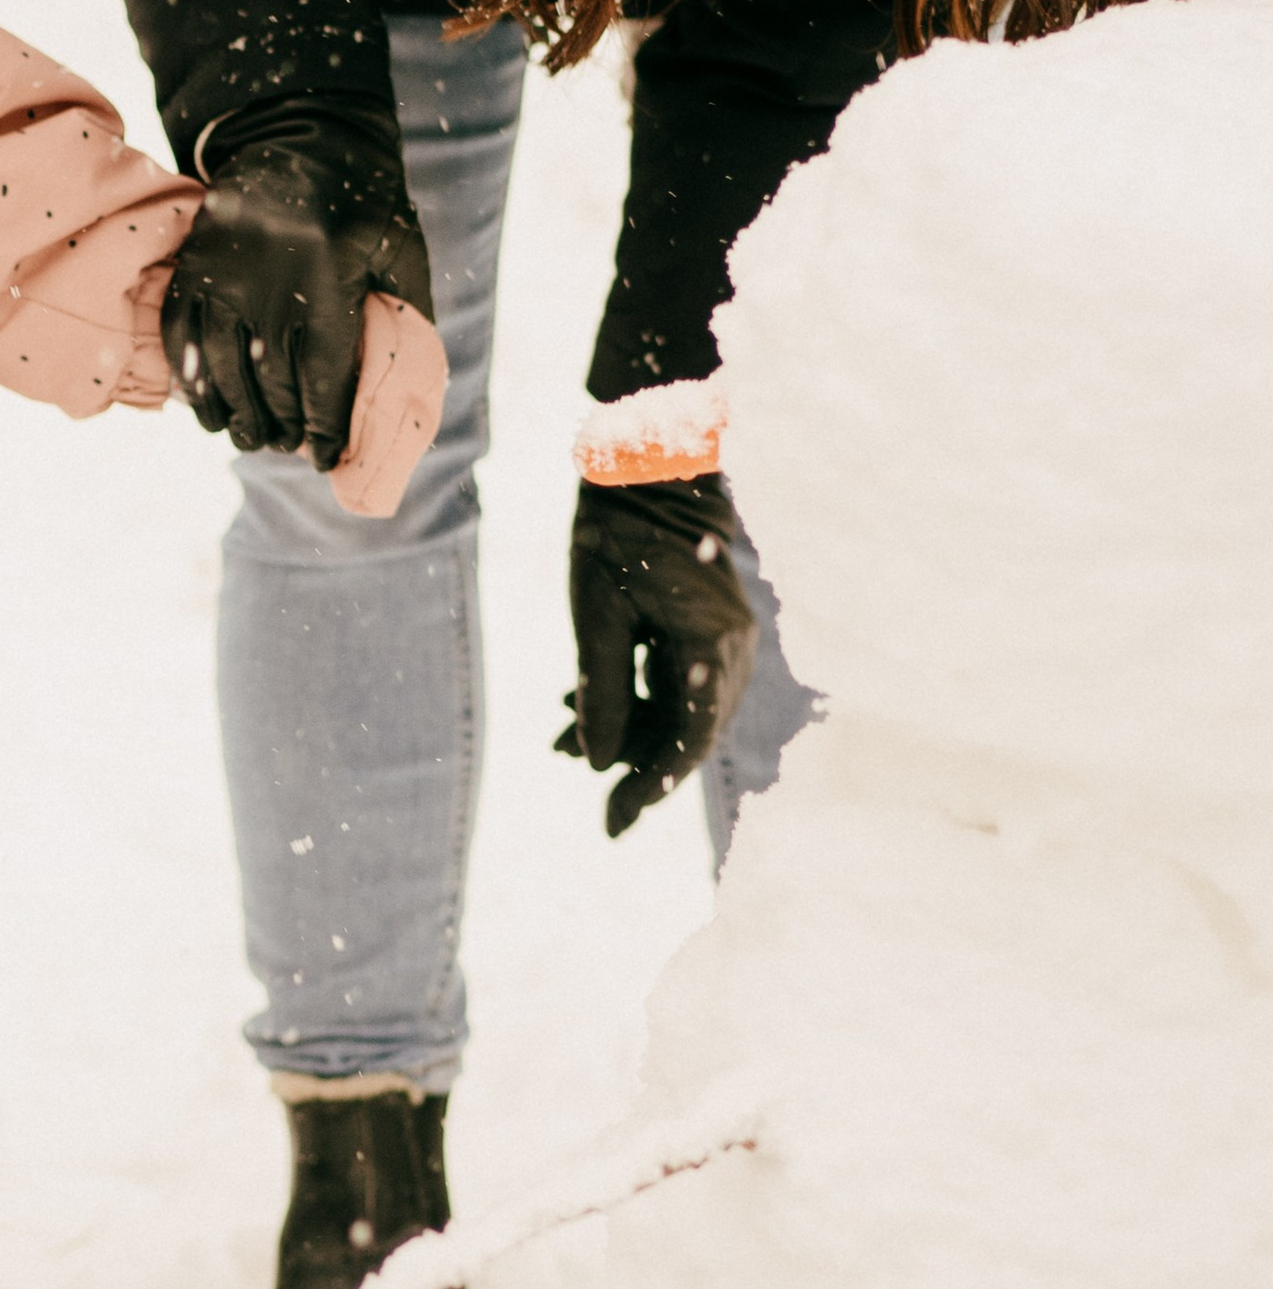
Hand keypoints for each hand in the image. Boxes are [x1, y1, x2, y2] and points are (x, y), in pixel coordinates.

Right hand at [161, 97, 434, 470]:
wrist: (304, 134)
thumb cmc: (365, 203)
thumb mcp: (400, 251)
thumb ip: (405, 317)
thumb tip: (399, 395)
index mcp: (324, 270)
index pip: (321, 373)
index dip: (324, 425)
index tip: (328, 457)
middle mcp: (265, 274)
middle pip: (269, 377)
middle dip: (280, 425)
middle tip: (287, 449)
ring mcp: (219, 268)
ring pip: (219, 366)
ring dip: (235, 414)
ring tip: (250, 440)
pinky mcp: (190, 264)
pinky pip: (180, 335)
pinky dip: (193, 379)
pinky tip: (208, 409)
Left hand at [558, 474, 758, 837]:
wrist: (646, 465)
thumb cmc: (616, 531)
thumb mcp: (596, 612)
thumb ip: (599, 689)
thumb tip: (592, 762)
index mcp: (712, 644)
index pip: (688, 740)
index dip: (650, 787)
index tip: (612, 824)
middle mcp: (732, 648)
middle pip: (684, 730)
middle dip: (628, 759)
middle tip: (576, 779)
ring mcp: (724, 637)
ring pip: (677, 708)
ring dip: (624, 726)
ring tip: (558, 737)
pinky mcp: (706, 626)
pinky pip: (674, 680)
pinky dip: (632, 696)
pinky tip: (579, 703)